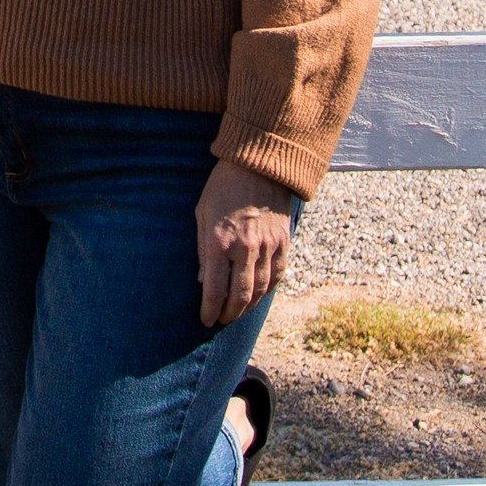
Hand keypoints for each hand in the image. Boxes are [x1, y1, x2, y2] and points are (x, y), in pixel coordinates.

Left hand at [196, 157, 295, 327]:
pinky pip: (278, 276)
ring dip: (248, 307)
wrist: (258, 165)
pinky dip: (268, 291)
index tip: (206, 320)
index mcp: (220, 242)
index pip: (215, 289)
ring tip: (238, 312)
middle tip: (221, 320)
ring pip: (261, 290)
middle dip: (229, 314)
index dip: (210, 310)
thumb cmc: (223, 187)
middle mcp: (245, 248)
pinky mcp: (283, 242)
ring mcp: (268, 246)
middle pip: (240, 296)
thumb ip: (203, 250)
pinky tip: (259, 296)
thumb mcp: (202, 214)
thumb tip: (203, 281)